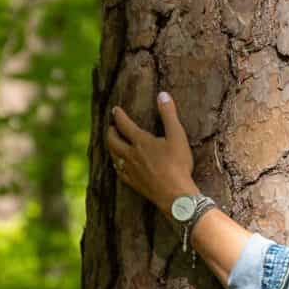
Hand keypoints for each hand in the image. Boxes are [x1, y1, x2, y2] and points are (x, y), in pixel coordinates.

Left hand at [105, 92, 198, 212]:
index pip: (124, 124)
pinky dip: (116, 165)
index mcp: (141, 141)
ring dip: (111, 147)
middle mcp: (131, 155)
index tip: (115, 110)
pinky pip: (119, 172)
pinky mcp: (133, 183)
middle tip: (111, 127)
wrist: (175, 195)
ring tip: (112, 143)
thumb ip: (169, 115)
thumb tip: (162, 94)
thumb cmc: (178, 165)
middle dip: (111, 132)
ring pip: (114, 156)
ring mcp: (130, 170)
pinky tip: (118, 165)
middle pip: (113, 140)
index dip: (118, 115)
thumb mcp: (177, 136)